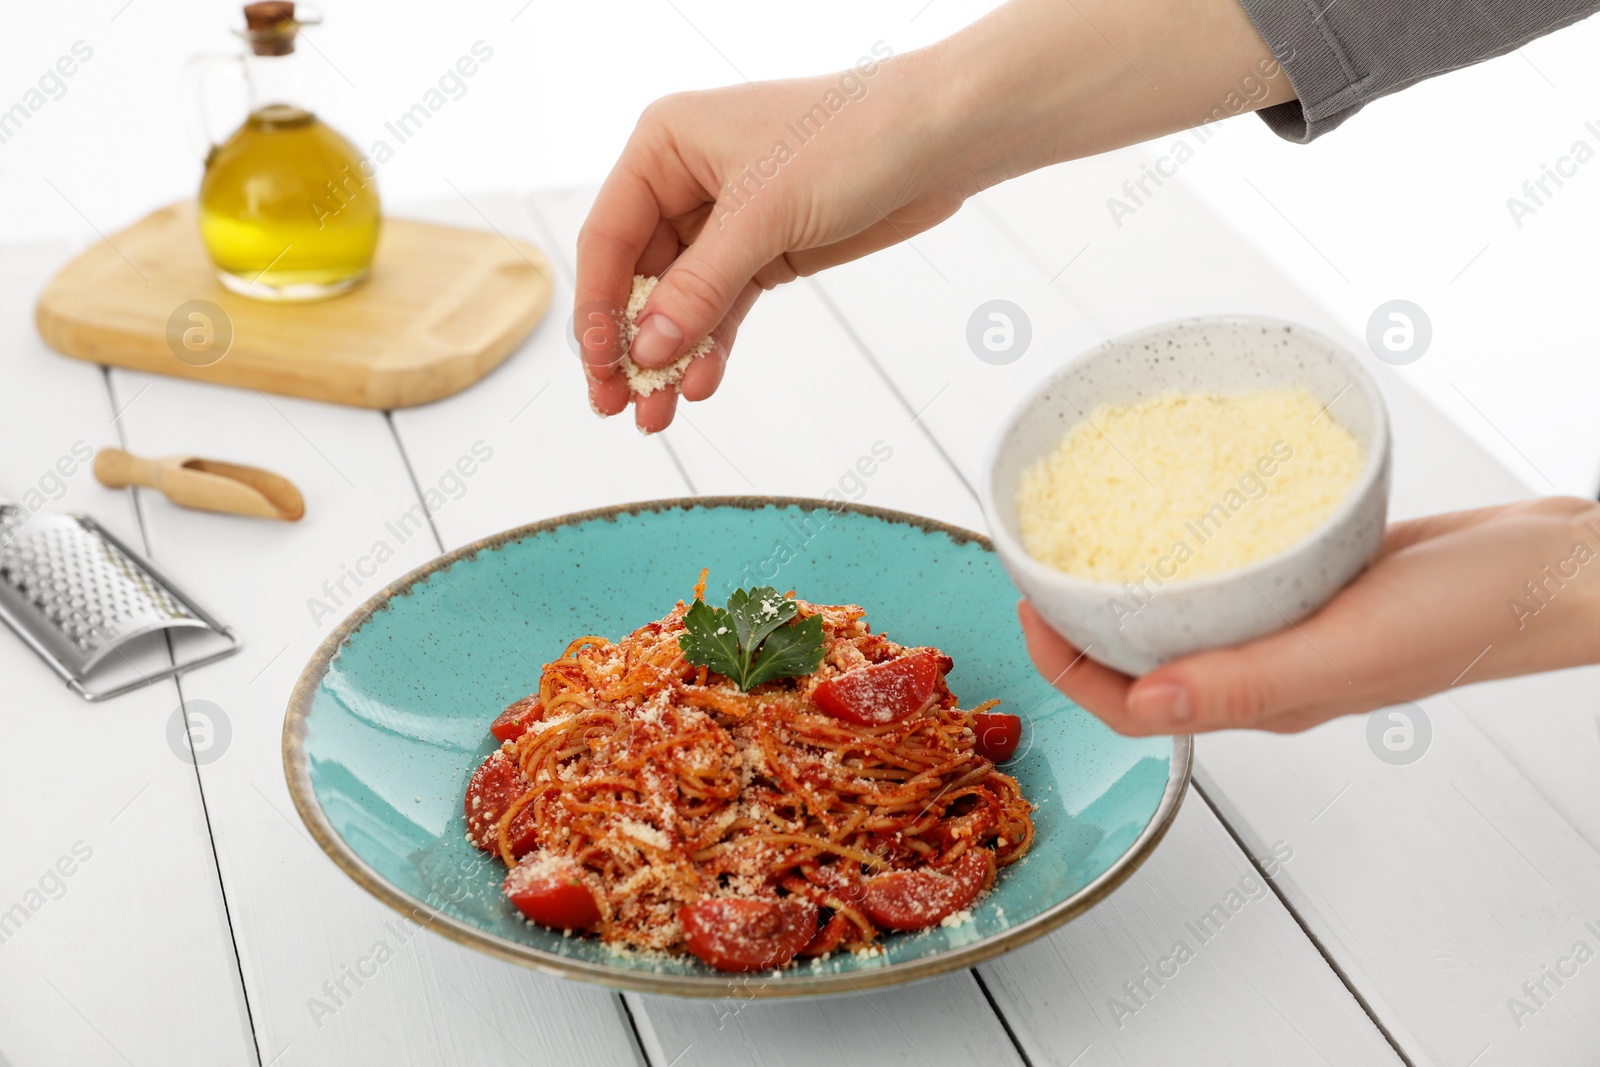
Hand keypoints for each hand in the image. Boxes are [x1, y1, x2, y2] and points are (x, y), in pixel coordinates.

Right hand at [574, 0, 1293, 431]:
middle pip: (637, 278)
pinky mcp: (766, 252)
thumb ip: (701, 286)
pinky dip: (712, 347)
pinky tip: (703, 386)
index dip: (597, 308)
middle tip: (617, 405)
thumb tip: (646, 349)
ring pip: (680, 303)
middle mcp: (685, 181)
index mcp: (665, 146)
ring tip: (656, 417)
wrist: (940, 140)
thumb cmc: (852, 140)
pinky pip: (724, 309)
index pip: (608, 237)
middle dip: (630, 345)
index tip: (600, 366)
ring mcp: (726, 221)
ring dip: (669, 359)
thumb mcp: (764, 214)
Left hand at [1018, 497, 1599, 734]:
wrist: (1553, 573)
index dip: (1062, 666)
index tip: (1024, 605)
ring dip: (1126, 588)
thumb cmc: (1466, 615)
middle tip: (1041, 563)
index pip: (1130, 703)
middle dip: (1078, 623)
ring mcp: (1291, 627)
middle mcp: (1266, 671)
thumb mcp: (1348, 649)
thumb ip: (1246, 682)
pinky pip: (1232, 575)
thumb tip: (1141, 703)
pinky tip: (1177, 509)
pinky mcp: (1317, 584)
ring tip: (1085, 536)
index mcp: (1261, 700)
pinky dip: (1189, 551)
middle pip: (1142, 661)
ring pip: (1184, 617)